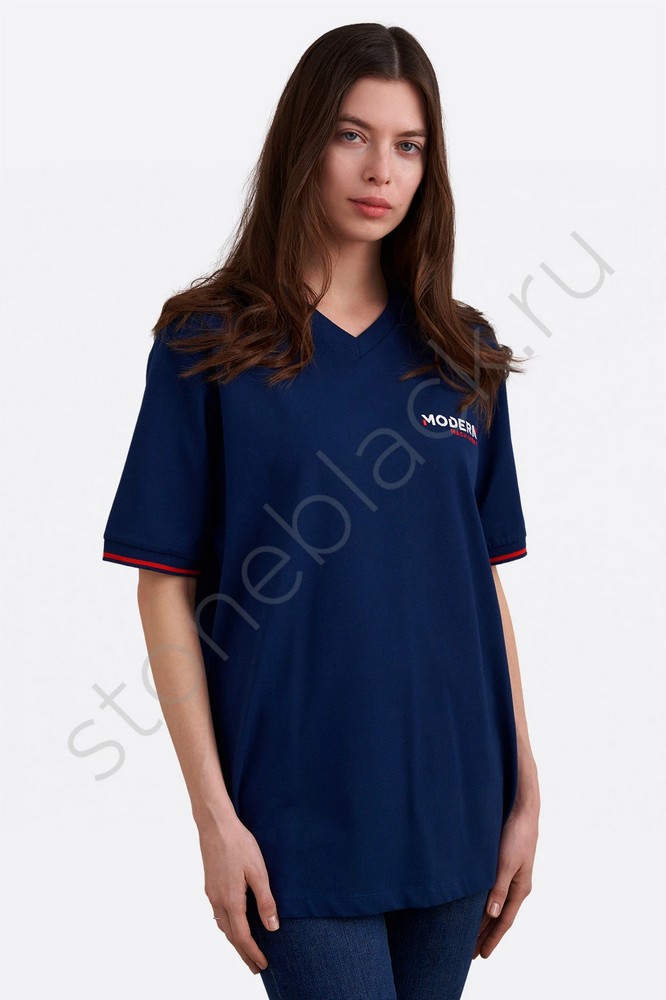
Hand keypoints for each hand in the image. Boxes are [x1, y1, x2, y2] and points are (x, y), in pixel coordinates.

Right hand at [198, 815, 279, 974]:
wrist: (215, 825)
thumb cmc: (239, 844)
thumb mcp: (258, 871)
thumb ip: (265, 900)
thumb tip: (272, 927)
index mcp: (231, 900)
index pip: (242, 936)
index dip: (253, 952)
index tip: (263, 965)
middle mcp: (218, 901)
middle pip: (230, 936)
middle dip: (243, 953)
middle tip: (255, 967)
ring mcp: (211, 893)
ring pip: (222, 926)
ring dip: (234, 941)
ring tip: (246, 950)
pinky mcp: (210, 886)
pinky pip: (218, 914)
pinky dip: (227, 927)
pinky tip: (234, 924)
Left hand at [473, 801, 538, 959]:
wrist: (523, 811)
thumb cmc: (516, 835)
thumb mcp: (506, 863)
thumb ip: (498, 888)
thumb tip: (491, 915)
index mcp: (520, 888)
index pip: (503, 920)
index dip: (492, 938)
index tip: (482, 955)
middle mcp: (516, 886)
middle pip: (499, 917)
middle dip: (486, 935)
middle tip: (470, 953)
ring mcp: (511, 876)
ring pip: (495, 906)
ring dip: (484, 922)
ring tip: (471, 935)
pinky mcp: (504, 866)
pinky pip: (493, 892)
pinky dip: (484, 904)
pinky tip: (475, 907)